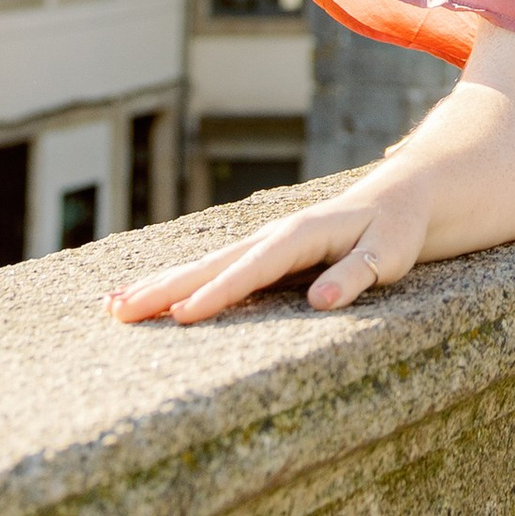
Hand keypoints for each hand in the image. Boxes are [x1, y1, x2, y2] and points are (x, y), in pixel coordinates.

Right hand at [109, 170, 432, 323]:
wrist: (400, 198)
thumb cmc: (397, 231)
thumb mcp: (389, 253)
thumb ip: (356, 275)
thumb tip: (320, 301)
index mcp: (300, 236)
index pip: (253, 269)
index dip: (219, 293)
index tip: (183, 316)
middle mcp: (272, 237)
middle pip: (210, 265)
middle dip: (164, 289)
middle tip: (119, 313)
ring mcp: (262, 245)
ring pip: (202, 267)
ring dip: (159, 286)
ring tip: (113, 306)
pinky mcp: (260, 257)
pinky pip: (212, 271)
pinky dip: (177, 284)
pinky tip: (147, 297)